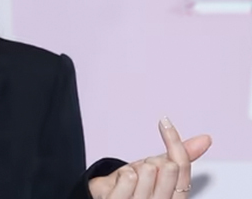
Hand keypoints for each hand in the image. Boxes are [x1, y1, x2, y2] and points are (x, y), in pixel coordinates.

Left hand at [88, 117, 211, 198]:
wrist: (106, 197)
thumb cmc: (134, 185)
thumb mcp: (158, 170)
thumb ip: (182, 156)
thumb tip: (206, 138)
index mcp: (176, 197)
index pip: (183, 168)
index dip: (175, 143)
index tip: (165, 122)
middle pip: (168, 168)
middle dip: (152, 161)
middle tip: (142, 171)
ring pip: (147, 170)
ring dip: (134, 169)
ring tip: (130, 180)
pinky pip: (128, 177)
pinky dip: (121, 175)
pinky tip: (119, 184)